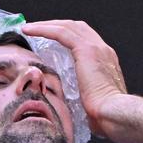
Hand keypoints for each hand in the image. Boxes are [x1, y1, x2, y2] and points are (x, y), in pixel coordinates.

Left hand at [23, 20, 126, 135]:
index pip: (86, 41)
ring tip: (29, 28)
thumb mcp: (92, 105)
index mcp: (107, 63)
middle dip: (55, 26)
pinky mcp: (86, 49)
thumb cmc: (104, 117)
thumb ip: (84, 101)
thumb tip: (75, 112)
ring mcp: (97, 48)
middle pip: (77, 28)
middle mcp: (104, 51)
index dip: (67, 38)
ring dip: (46, 25)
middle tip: (37, 30)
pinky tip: (29, 30)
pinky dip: (44, 29)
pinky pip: (61, 32)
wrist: (113, 114)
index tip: (50, 42)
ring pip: (68, 26)